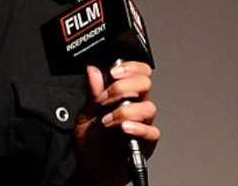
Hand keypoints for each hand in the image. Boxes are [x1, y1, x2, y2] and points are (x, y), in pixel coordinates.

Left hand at [73, 61, 159, 185]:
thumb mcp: (86, 114)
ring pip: (149, 107)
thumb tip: (93, 70)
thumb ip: (92, 93)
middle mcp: (137, 106)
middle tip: (105, 99)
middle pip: (145, 84)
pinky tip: (124, 128)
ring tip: (107, 121)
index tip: (113, 72)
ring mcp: (143, 124)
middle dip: (124, 87)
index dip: (130, 67)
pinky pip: (151, 132)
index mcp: (125, 95)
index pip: (139, 72)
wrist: (92, 169)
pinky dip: (137, 128)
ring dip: (125, 111)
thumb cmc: (92, 142)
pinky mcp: (146, 142)